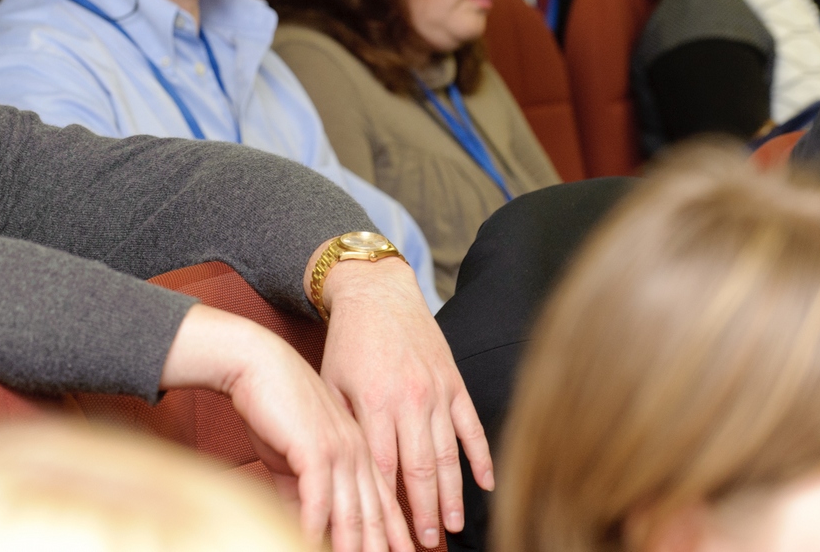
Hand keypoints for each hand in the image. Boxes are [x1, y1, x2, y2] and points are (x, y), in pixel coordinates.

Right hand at [163, 305, 413, 551]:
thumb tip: (307, 523)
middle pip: (375, 513)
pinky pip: (319, 498)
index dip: (396, 534)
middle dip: (381, 546)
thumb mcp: (295, 453)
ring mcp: (339, 449)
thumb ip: (302, 489)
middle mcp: (356, 451)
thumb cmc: (274, 405)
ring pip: (353, 511)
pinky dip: (316, 527)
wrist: (257, 363)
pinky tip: (310, 541)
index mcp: (359, 449)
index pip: (385, 501)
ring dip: (353, 546)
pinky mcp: (314, 448)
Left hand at [318, 256, 491, 548]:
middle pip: (420, 468)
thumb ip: (344, 426)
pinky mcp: (455, 382)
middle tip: (425, 543)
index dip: (387, 503)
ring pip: (449, 454)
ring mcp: (436, 391)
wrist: (376, 293)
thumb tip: (345, 474)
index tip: (389, 531)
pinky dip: (482, 458)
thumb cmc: (347, 343)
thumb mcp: (332, 383)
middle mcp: (409, 399)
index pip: (383, 465)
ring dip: (452, 495)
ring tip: (451, 526)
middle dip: (423, 511)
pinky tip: (487, 485)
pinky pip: (472, 427)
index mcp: (374, 402)